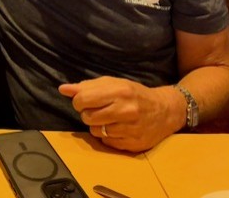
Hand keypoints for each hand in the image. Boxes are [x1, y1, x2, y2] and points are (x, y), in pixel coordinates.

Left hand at [59, 76, 184, 151]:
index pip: (83, 99)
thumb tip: (63, 89)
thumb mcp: (112, 83)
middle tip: (98, 110)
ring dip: (97, 125)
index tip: (84, 101)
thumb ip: (86, 86)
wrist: (165, 111)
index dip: (78, 101)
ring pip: (95, 131)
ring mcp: (130, 129)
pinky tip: (117, 128)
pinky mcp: (133, 144)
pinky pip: (106, 142)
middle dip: (88, 113)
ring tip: (108, 119)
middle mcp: (125, 110)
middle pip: (87, 117)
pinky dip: (107, 136)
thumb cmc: (134, 94)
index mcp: (119, 91)